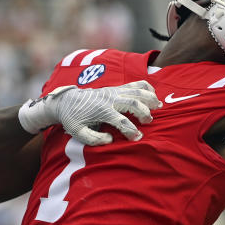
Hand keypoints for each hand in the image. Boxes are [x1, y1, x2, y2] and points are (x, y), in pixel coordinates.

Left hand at [19, 80, 161, 145]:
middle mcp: (109, 99)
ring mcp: (113, 91)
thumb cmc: (72, 118)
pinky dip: (145, 87)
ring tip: (158, 107)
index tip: (137, 138)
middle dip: (144, 113)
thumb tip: (111, 140)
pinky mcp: (115, 88)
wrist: (66, 100)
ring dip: (149, 98)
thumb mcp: (77, 132)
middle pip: (133, 102)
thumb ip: (93, 139)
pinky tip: (153, 94)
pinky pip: (134, 84)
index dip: (131, 131)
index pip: (121, 121)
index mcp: (101, 110)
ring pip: (136, 91)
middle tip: (147, 123)